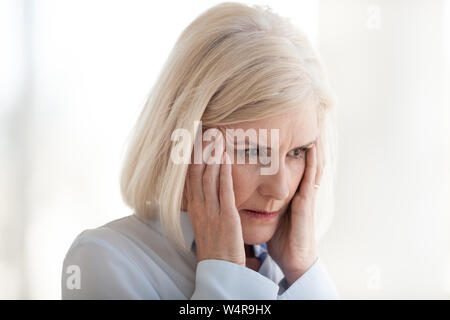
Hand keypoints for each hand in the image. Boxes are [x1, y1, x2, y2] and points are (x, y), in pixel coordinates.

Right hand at [184, 132, 245, 266]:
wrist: (220, 269)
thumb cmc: (216, 245)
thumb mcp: (206, 221)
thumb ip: (207, 204)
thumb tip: (209, 187)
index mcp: (194, 207)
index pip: (190, 176)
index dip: (192, 157)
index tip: (194, 139)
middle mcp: (200, 207)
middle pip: (196, 172)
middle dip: (201, 151)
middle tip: (206, 130)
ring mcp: (212, 211)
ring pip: (208, 178)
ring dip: (212, 156)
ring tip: (216, 137)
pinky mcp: (226, 217)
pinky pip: (224, 191)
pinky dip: (224, 173)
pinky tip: (226, 159)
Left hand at [267, 134, 324, 284]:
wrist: (293, 258)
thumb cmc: (281, 238)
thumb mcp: (270, 216)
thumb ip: (263, 204)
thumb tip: (247, 196)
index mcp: (289, 192)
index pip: (287, 165)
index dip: (285, 148)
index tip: (277, 130)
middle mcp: (298, 189)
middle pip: (299, 160)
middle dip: (300, 141)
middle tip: (300, 120)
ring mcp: (305, 193)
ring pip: (309, 163)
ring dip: (310, 145)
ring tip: (310, 125)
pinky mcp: (307, 200)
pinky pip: (312, 176)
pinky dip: (314, 160)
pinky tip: (313, 146)